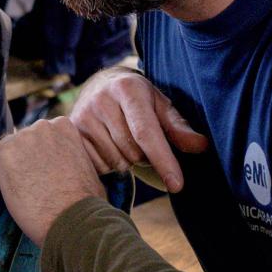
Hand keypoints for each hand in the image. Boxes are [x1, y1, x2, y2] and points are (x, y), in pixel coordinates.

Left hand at [0, 117, 105, 245]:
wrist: (72, 220)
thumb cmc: (86, 202)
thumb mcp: (87, 166)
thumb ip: (72, 153)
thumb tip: (66, 161)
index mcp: (63, 126)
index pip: (43, 132)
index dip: (40, 153)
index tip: (43, 170)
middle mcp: (41, 126)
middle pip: (24, 138)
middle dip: (26, 157)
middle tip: (31, 182)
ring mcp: (21, 138)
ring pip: (8, 146)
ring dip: (10, 163)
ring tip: (22, 188)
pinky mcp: (3, 153)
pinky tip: (0, 181)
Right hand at [70, 68, 208, 191]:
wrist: (100, 85)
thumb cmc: (138, 99)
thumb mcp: (160, 106)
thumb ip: (179, 127)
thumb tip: (201, 146)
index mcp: (127, 88)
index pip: (146, 132)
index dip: (163, 160)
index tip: (177, 185)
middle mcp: (101, 99)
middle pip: (133, 151)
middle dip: (145, 157)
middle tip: (142, 143)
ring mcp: (82, 116)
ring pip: (116, 161)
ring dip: (127, 160)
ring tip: (124, 141)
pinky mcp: (70, 131)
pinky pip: (98, 165)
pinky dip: (109, 163)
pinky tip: (108, 146)